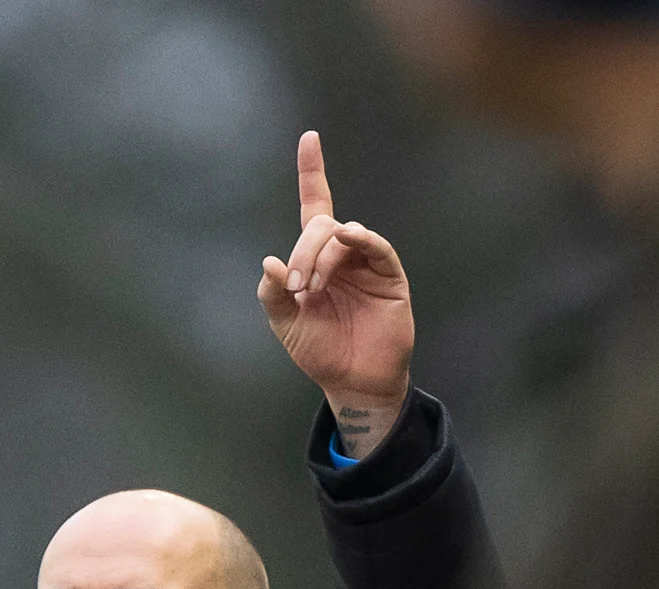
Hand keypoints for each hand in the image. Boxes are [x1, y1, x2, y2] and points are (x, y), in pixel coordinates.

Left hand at [258, 131, 415, 459]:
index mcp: (315, 259)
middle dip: (302, 251)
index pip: (314, 206)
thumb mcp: (285, 324)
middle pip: (320, 225)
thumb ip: (272, 293)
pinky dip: (358, 240)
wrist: (352, 381)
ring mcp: (365, 262)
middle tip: (296, 287)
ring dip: (320, 256)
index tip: (310, 138)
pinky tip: (346, 242)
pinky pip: (375, 246)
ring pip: (342, 234)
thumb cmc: (320, 350)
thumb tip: (270, 262)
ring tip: (311, 290)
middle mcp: (341, 254)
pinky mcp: (388, 275)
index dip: (312, 172)